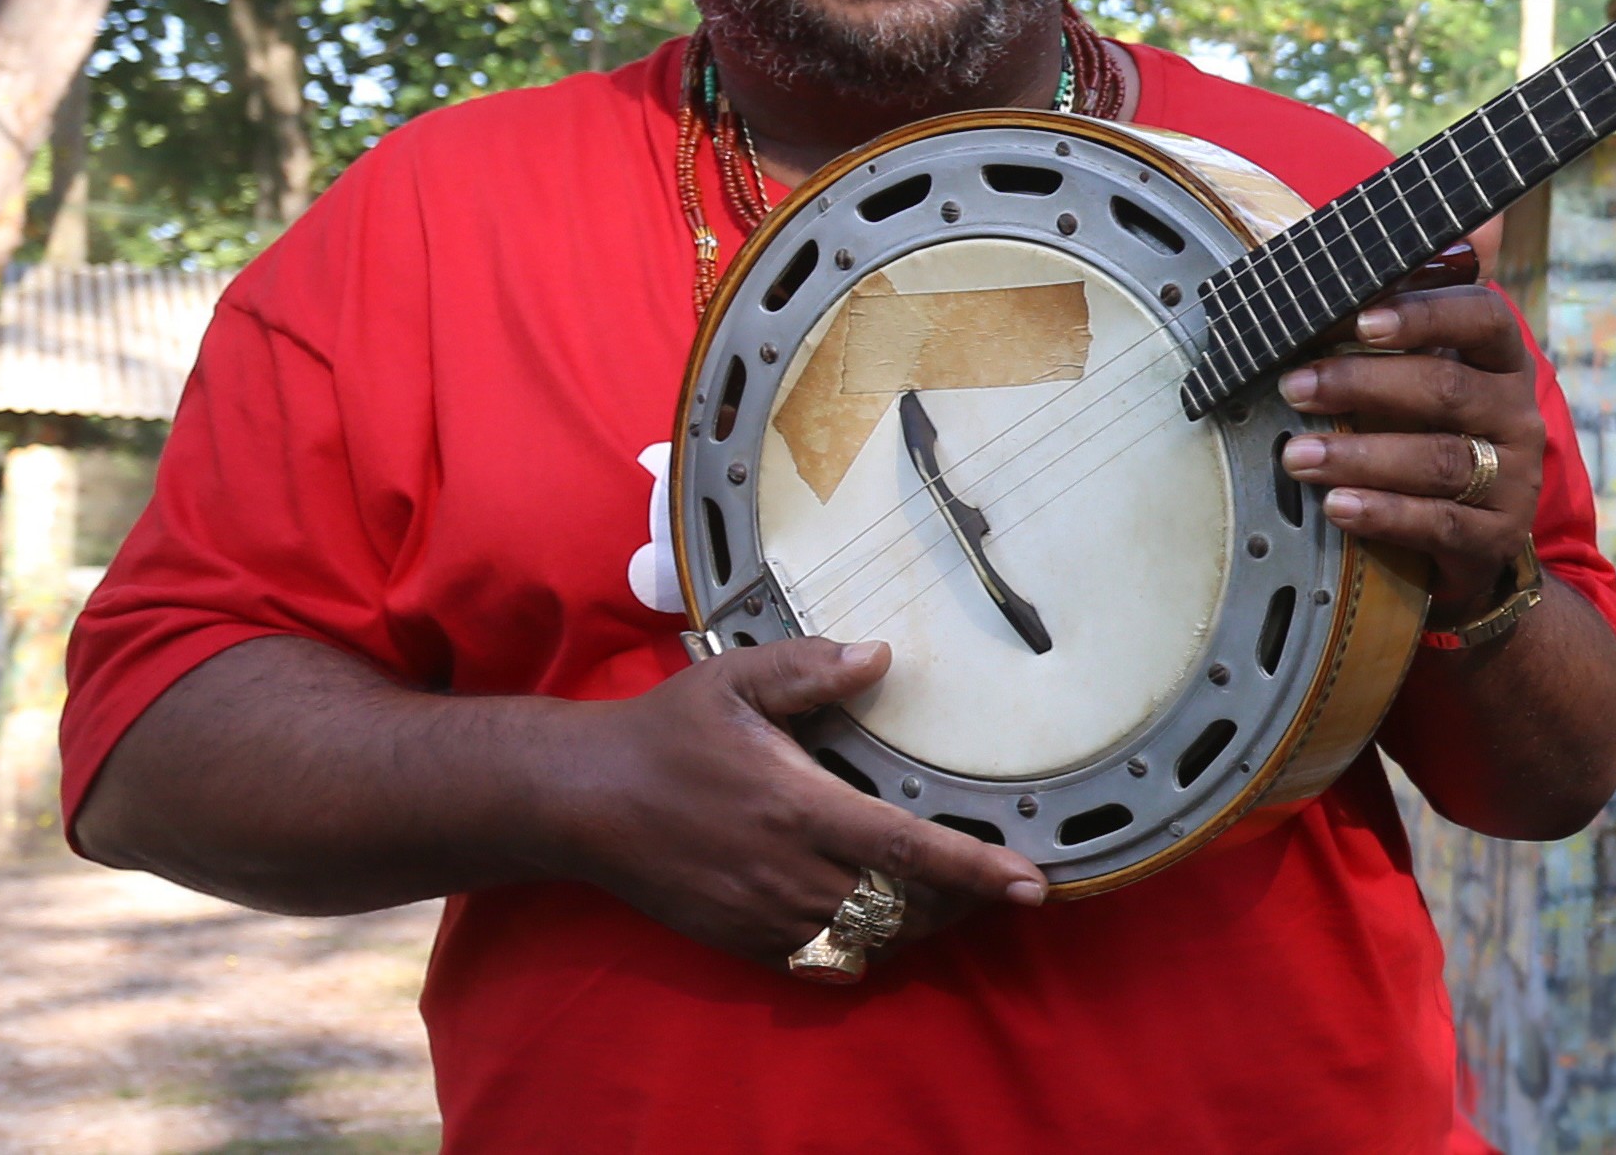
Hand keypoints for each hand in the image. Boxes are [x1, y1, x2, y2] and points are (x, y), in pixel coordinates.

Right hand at [552, 637, 1047, 964]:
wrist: (582, 802)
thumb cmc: (665, 733)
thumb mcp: (733, 680)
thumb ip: (810, 669)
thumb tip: (880, 655)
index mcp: (798, 807)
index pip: (909, 849)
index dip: (977, 870)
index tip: (1033, 883)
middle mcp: (789, 872)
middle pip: (904, 906)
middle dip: (961, 900)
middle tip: (998, 877)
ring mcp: (765, 916)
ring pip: (872, 938)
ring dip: (917, 921)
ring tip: (947, 892)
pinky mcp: (745, 943)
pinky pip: (828, 961)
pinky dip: (866, 945)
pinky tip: (879, 914)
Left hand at [1275, 282, 1544, 613]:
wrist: (1477, 531)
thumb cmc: (1433, 428)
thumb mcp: (1428, 371)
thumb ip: (1400, 319)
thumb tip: (1363, 263)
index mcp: (1503, 358)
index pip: (1483, 316)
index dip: (1424, 314)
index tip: (1361, 321)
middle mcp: (1517, 413)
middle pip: (1446, 389)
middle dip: (1361, 385)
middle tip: (1295, 388)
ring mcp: (1514, 477)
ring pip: (1438, 460)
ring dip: (1360, 455)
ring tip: (1298, 455)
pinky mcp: (1498, 534)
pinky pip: (1439, 522)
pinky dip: (1384, 513)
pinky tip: (1337, 505)